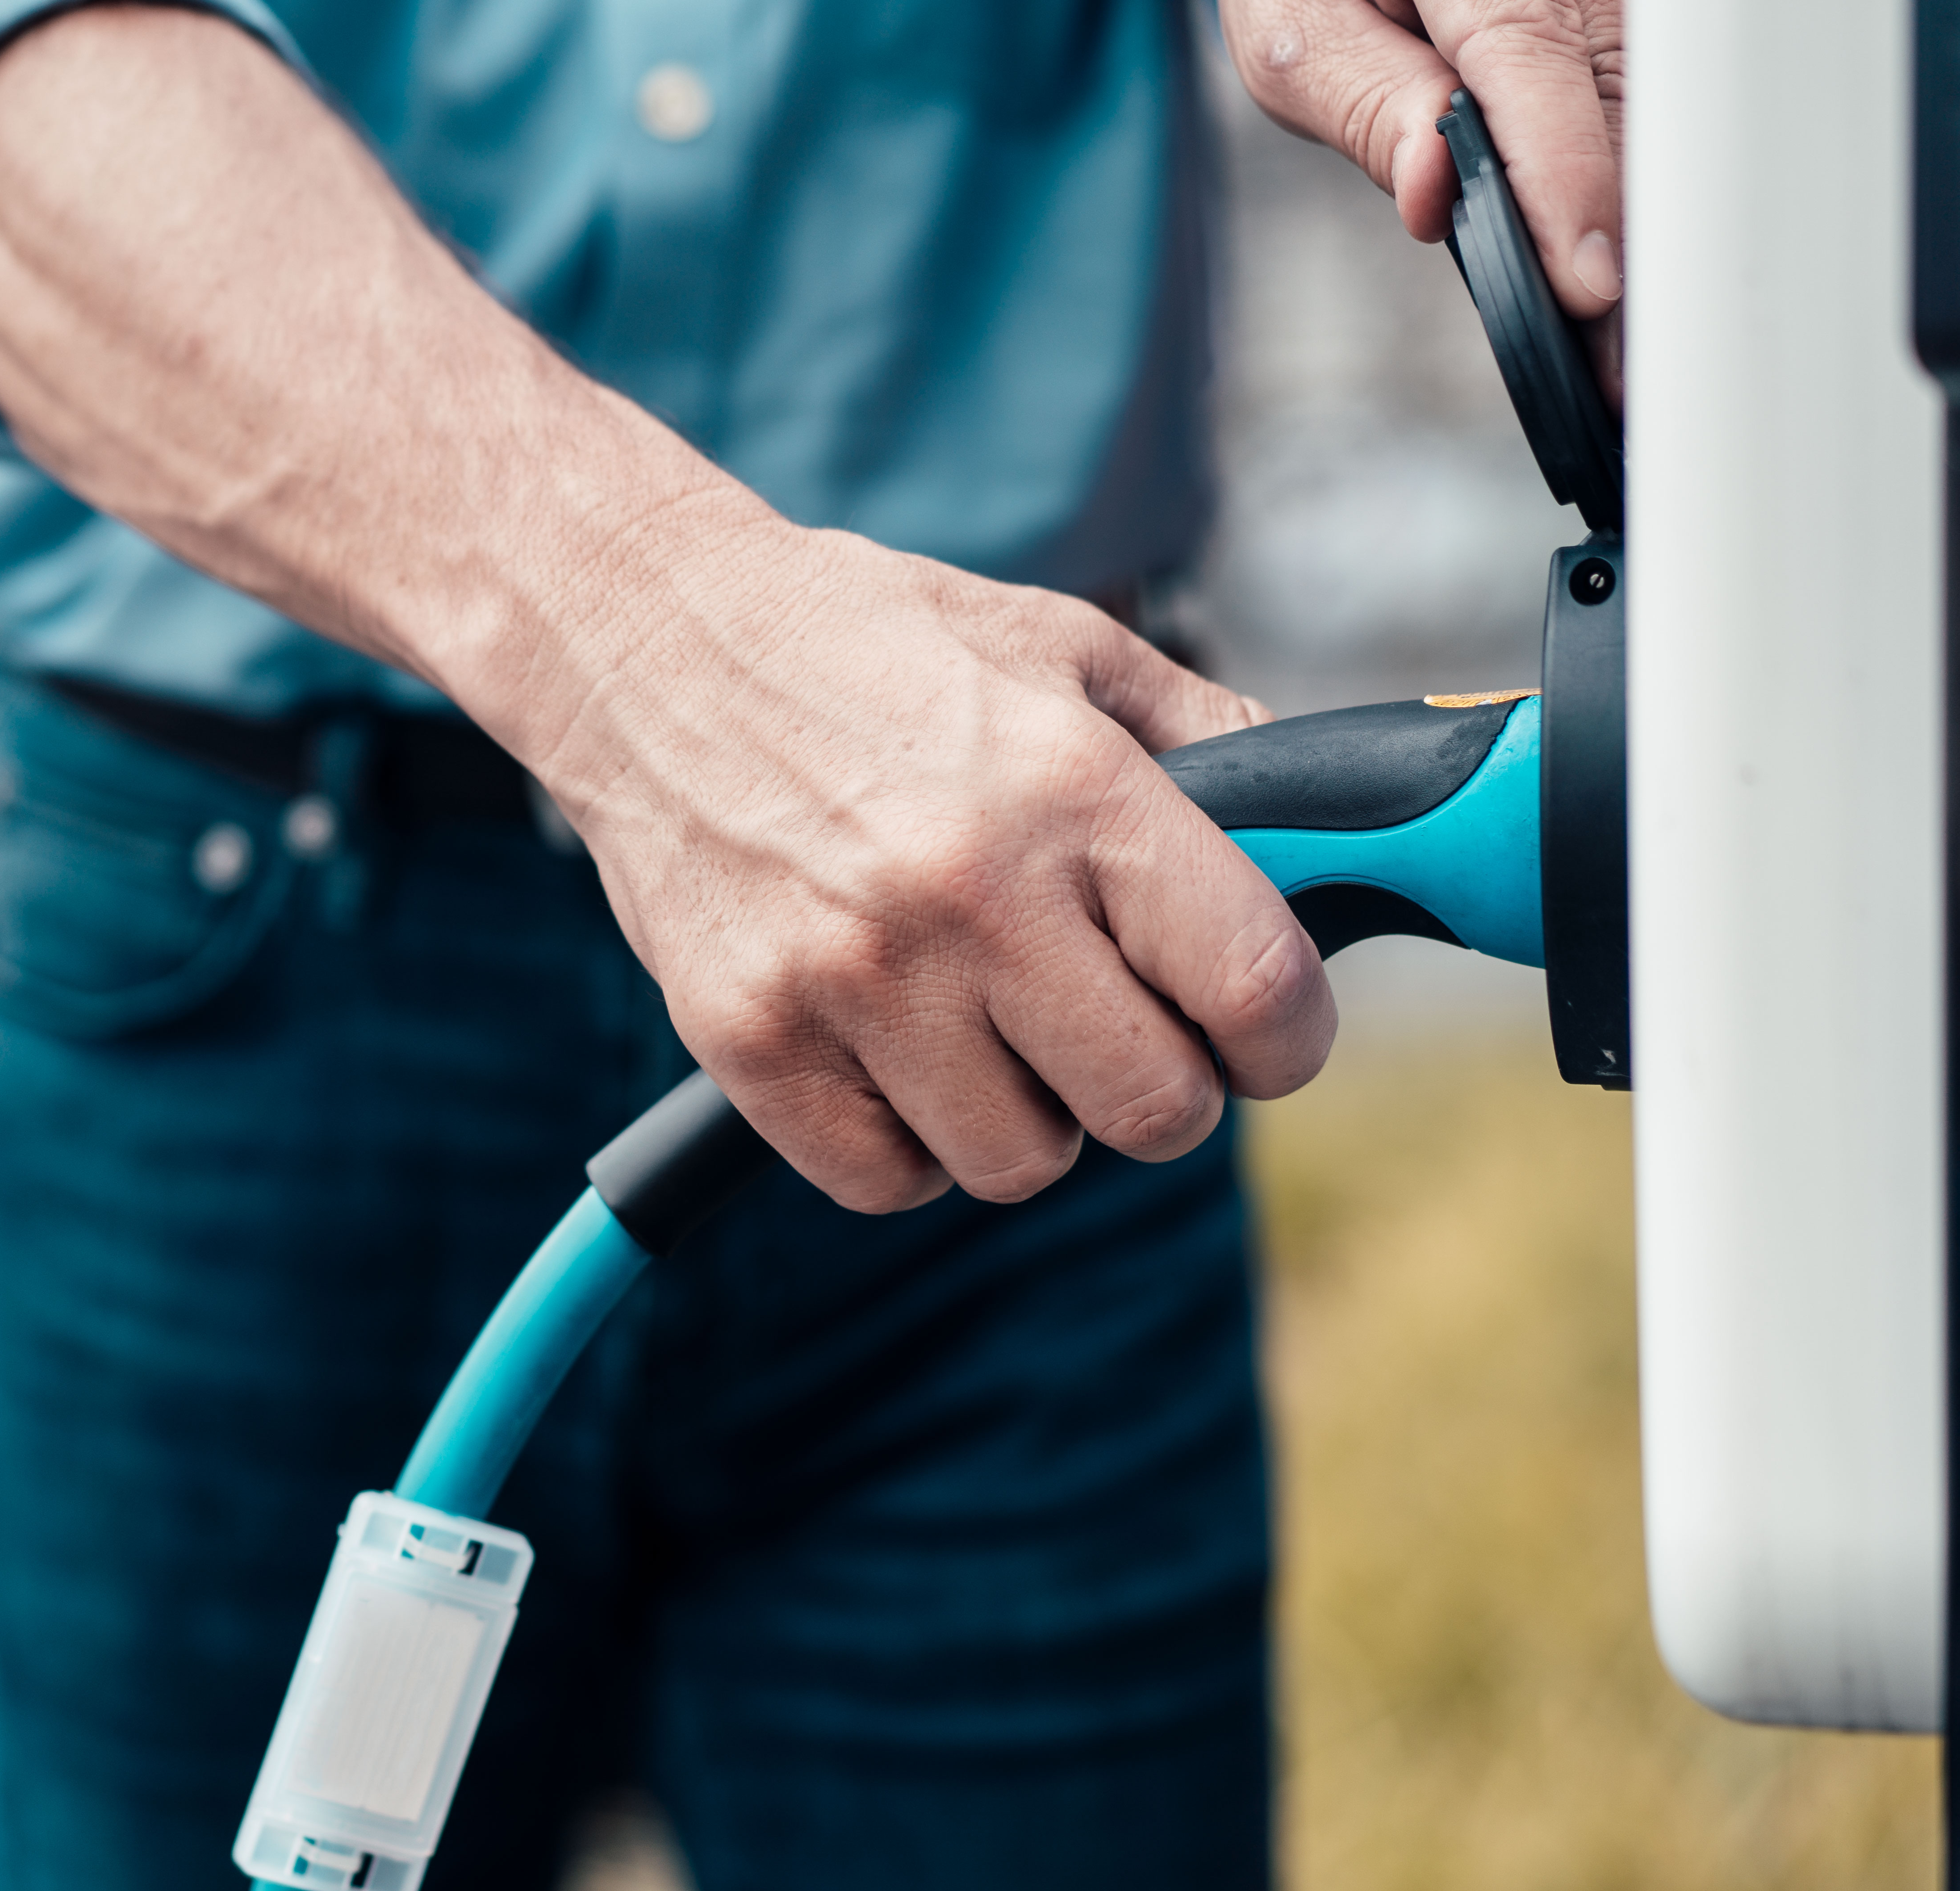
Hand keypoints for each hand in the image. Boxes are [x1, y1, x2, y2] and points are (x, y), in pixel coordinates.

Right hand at [500, 497, 1333, 1212]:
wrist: (642, 639)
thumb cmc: (868, 643)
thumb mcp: (1058, 645)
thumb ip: (1202, 736)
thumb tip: (1317, 828)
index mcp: (1072, 789)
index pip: (1254, 985)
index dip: (1287, 1040)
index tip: (1265, 1039)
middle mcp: (969, 893)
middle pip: (1152, 1110)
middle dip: (1164, 1090)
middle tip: (1122, 1036)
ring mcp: (850, 977)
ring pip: (1020, 1164)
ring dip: (1030, 1119)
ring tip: (992, 1032)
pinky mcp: (748, 1039)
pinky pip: (887, 1181)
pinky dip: (910, 1145)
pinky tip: (897, 1058)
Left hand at [1222, 0, 1623, 389]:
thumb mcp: (1301, 30)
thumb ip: (1367, 104)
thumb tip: (1435, 191)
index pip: (1537, 73)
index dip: (1567, 187)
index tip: (1589, 289)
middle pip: (1624, 111)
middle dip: (1622, 245)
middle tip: (1619, 370)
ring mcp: (1609, 4)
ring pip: (1654, 123)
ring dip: (1642, 234)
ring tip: (1629, 350)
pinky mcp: (1626, 30)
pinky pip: (1650, 114)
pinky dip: (1635, 198)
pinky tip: (1624, 277)